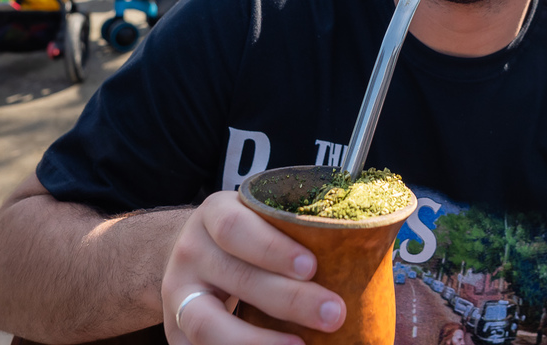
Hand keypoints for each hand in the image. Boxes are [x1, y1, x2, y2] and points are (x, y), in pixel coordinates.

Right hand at [161, 191, 344, 343]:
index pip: (235, 227)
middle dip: (289, 299)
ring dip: (258, 341)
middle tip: (335, 313)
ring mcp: (178, 296)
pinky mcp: (175, 332)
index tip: (312, 266)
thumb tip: (371, 240)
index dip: (272, 247)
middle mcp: (190, 252)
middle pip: (236, 278)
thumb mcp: (260, 218)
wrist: (193, 257)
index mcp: (213, 215)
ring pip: (209, 325)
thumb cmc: (247, 237)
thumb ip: (298, 226)